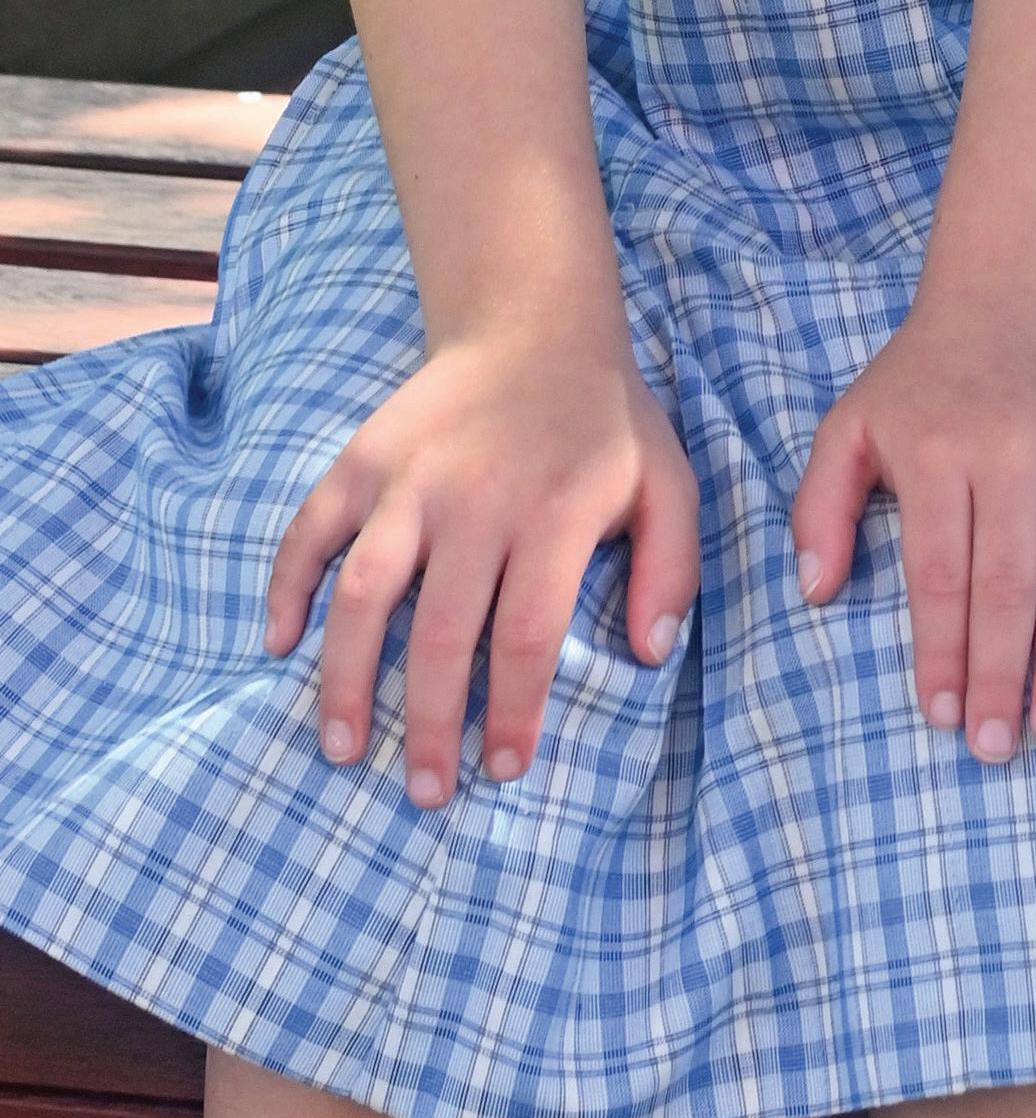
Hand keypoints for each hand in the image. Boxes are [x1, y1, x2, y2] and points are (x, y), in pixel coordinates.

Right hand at [266, 317, 699, 806]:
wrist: (533, 324)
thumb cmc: (605, 423)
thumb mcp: (668, 483)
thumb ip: (672, 570)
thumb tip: (653, 656)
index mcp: (553, 514)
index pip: (527, 635)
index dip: (512, 710)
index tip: (503, 769)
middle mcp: (474, 502)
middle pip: (441, 633)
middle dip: (430, 724)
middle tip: (424, 793)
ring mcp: (408, 482)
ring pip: (364, 594)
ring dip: (347, 678)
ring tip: (342, 746)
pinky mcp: (361, 461)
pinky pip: (309, 532)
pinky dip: (287, 587)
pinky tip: (281, 646)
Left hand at [790, 289, 1035, 763]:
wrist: (1016, 295)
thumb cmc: (924, 376)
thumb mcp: (850, 425)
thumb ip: (819, 507)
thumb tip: (816, 592)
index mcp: (939, 451)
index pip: (940, 573)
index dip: (943, 651)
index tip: (943, 717)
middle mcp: (1011, 454)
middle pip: (1008, 584)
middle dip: (1002, 674)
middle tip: (999, 749)